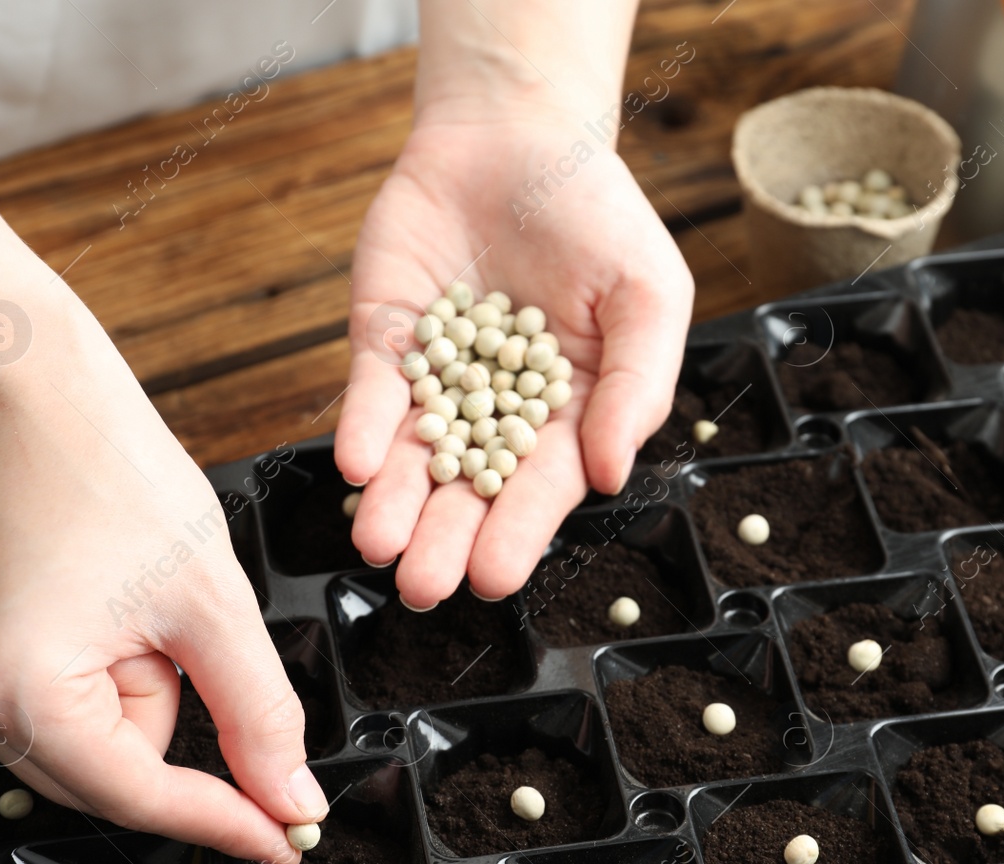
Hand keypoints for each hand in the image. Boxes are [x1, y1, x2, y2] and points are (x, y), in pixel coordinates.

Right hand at [0, 288, 326, 863]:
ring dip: (149, 683)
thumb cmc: (111, 471)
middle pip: (118, 773)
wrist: (26, 389)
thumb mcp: (212, 603)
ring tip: (142, 594)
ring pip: (101, 738)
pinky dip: (118, 669)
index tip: (291, 840)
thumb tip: (290, 799)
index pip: (144, 798)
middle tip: (190, 626)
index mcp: (21, 696)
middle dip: (179, 709)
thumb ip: (260, 713)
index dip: (228, 820)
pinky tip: (119, 601)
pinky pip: (71, 703)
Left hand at [335, 104, 693, 606]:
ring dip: (391, 502)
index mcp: (567, 415)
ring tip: (376, 545)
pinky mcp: (385, 343)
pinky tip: (356, 463)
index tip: (495, 578)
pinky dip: (362, 426)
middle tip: (421, 587)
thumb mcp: (648, 294)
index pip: (540, 486)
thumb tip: (609, 474)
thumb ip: (638, 383)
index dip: (517, 532)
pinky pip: (372, 394)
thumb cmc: (598, 217)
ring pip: (410, 455)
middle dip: (442, 538)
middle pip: (466, 488)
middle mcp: (496, 412)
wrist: (519, 137)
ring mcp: (437, 380)